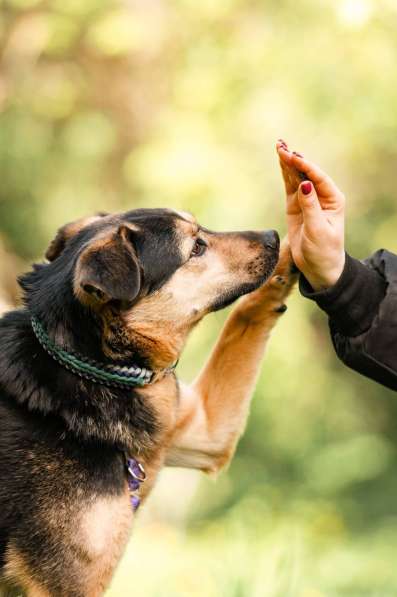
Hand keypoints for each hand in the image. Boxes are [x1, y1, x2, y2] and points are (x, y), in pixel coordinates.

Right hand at [276, 140, 345, 290]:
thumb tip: (304, 185)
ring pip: (296, 176)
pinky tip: (280, 160)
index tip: (294, 157)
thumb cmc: (323, 250)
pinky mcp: (295, 205)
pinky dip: (284, 173)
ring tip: (279, 146)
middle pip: (306, 173)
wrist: (318, 266)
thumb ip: (311, 207)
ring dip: (287, 162)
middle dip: (294, 159)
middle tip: (282, 146)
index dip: (306, 167)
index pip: (318, 178)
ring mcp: (307, 199)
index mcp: (333, 199)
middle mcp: (321, 195)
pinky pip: (289, 185)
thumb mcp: (318, 230)